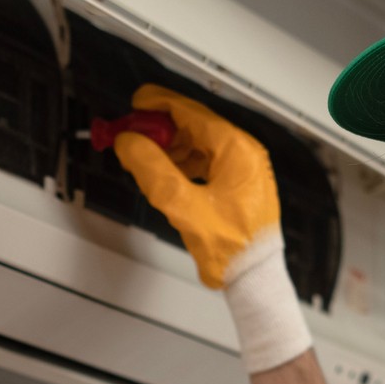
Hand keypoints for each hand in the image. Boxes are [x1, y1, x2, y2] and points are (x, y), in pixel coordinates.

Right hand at [112, 85, 281, 290]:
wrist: (255, 279)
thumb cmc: (233, 250)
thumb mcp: (185, 208)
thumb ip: (154, 172)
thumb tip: (129, 143)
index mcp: (238, 151)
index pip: (192, 113)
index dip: (159, 105)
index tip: (135, 104)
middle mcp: (245, 154)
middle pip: (195, 127)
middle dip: (161, 130)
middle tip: (132, 136)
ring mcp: (244, 169)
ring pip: (200, 144)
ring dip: (171, 148)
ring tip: (145, 159)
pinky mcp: (239, 184)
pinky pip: (208, 161)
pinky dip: (184, 163)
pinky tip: (167, 174)